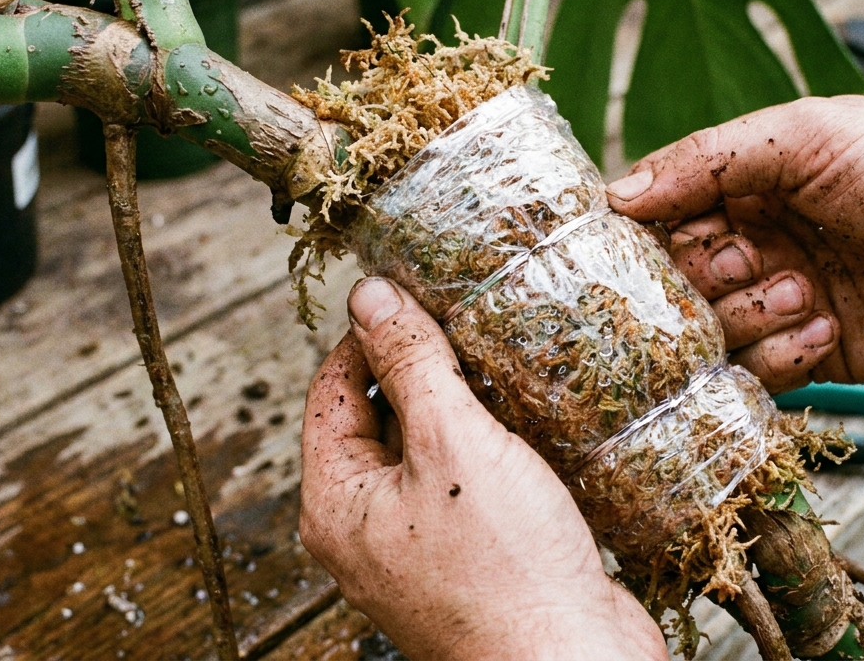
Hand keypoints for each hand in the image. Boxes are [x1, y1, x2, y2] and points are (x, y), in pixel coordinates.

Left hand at [300, 277, 667, 660]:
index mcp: (337, 503)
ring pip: (431, 450)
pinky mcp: (474, 558)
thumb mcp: (453, 444)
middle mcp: (369, 528)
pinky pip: (469, 484)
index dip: (370, 335)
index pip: (332, 390)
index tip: (415, 292)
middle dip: (423, 367)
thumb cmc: (506, 573)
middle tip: (469, 319)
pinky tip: (531, 420)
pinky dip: (494, 448)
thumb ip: (411, 364)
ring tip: (506, 361)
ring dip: (464, 406)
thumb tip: (369, 295)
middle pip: (380, 418)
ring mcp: (421, 546)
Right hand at [607, 96, 863, 386]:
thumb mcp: (806, 137)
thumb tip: (618, 193)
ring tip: (807, 291)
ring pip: (711, 331)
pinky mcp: (814, 356)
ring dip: (748, 314)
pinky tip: (826, 326)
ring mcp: (783, 301)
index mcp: (750, 182)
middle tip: (753, 260)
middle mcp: (759, 241)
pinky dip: (779, 354)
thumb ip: (708, 159)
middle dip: (705, 274)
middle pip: (677, 278)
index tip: (651, 239)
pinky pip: (757, 373)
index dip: (649, 230)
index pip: (661, 211)